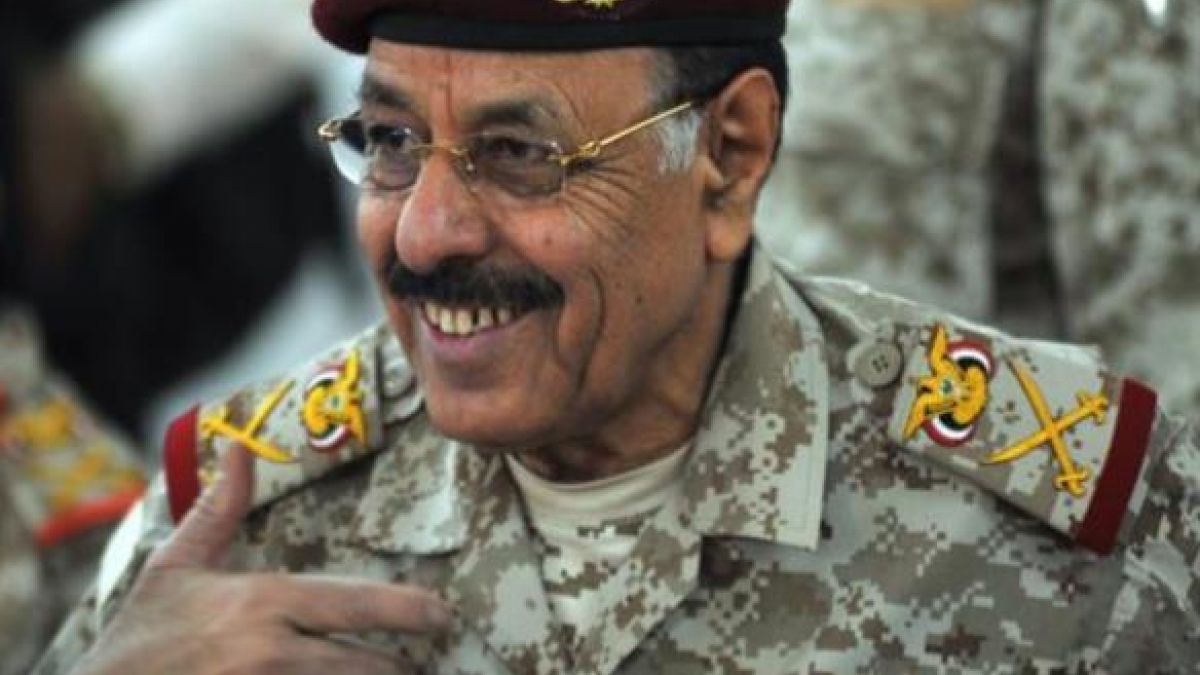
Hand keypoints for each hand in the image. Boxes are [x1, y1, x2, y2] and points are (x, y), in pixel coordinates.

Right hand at [72, 445, 450, 674]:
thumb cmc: (141, 636)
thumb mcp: (176, 566)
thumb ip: (218, 508)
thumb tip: (235, 445)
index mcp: (262, 603)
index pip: (355, 604)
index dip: (408, 611)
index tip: (441, 614)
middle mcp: (272, 651)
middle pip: (366, 664)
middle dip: (402, 667)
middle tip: (427, 661)